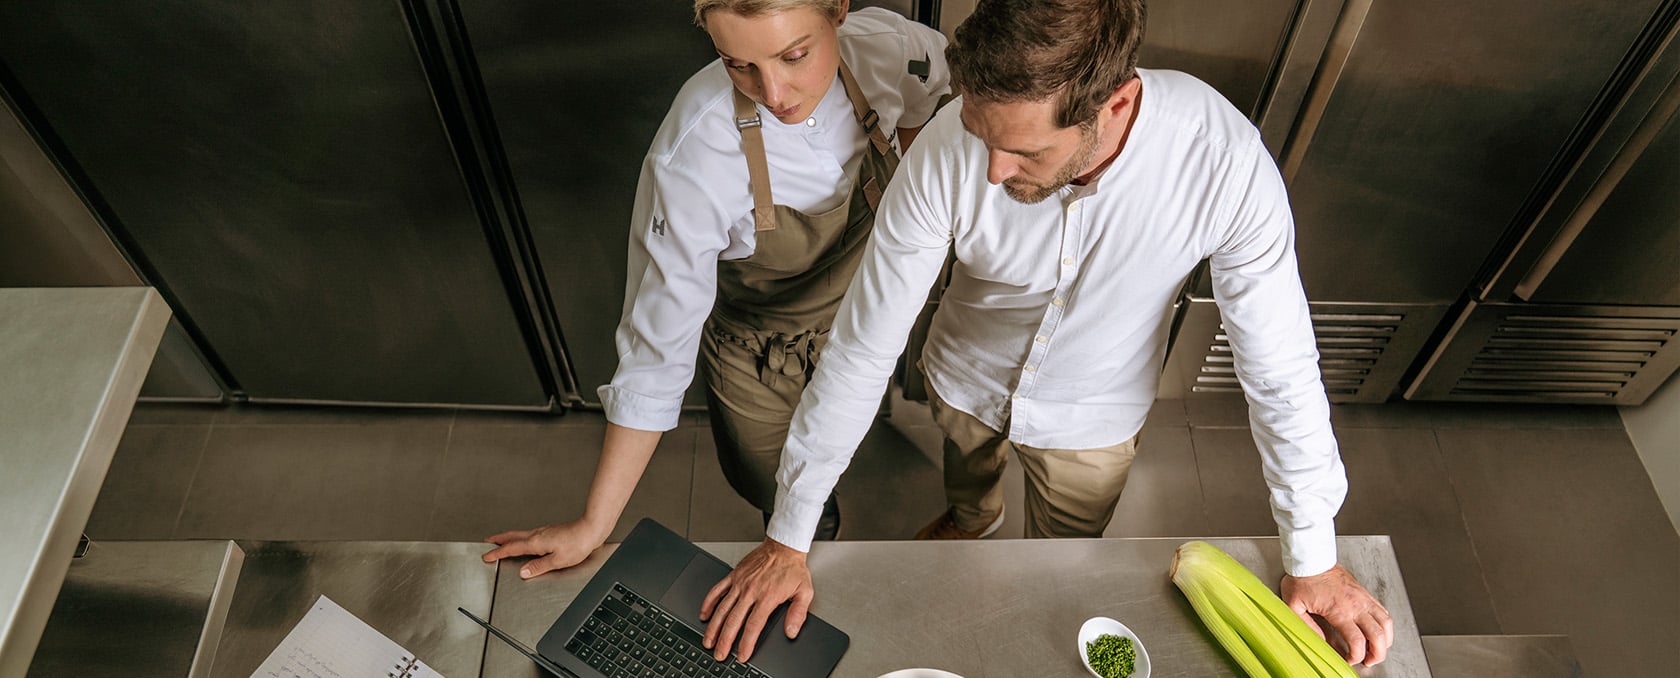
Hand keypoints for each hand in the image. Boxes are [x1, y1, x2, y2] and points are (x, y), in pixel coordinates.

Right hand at [482, 520, 609, 578]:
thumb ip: (539, 566)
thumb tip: (524, 572)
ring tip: (501, 540)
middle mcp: (538, 535)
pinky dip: (520, 537)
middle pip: (512, 536)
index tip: (486, 556)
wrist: (591, 530)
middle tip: (487, 541)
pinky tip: (525, 541)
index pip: (511, 548)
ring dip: (508, 537)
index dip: (497, 553)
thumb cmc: (578, 544)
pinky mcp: (550, 532)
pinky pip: (529, 535)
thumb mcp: (558, 560)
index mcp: (536, 542)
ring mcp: (544, 532)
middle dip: (498, 539)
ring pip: (520, 534)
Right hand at [699, 538, 812, 661]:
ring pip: (722, 609)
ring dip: (713, 627)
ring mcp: (739, 583)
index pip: (753, 626)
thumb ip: (798, 613)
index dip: (746, 643)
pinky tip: (704, 614)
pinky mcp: (733, 575)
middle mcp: (750, 591)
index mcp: (767, 597)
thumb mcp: (804, 592)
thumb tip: (792, 631)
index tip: (742, 655)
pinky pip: (717, 590)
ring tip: (708, 641)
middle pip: (733, 621)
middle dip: (725, 641)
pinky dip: (708, 603)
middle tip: (719, 654)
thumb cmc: (793, 568)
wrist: (783, 546)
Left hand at [1281, 564, 1394, 665]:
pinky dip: (1385, 624)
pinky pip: (1382, 610)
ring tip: (1376, 648)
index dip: (1356, 656)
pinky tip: (1377, 630)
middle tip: (1369, 660)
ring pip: (1386, 622)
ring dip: (1385, 639)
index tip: (1349, 660)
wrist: (1311, 557)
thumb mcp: (1294, 606)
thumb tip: (1321, 642)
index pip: (1357, 641)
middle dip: (1377, 653)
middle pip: (1378, 635)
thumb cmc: (1302, 578)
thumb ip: (1308, 626)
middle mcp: (1355, 604)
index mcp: (1339, 610)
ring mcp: (1362, 597)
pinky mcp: (1364, 592)